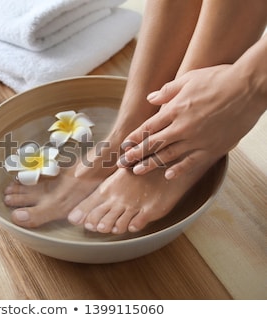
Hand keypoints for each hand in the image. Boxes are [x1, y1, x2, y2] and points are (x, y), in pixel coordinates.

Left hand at [117, 64, 265, 178]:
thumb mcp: (188, 79)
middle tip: (122, 164)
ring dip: (150, 164)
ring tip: (137, 171)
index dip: (134, 138)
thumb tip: (150, 99)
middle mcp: (181, 128)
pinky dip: (179, 170)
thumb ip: (167, 91)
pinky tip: (168, 176)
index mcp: (174, 110)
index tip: (124, 146)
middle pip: (152, 144)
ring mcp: (196, 140)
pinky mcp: (211, 148)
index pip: (147, 128)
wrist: (248, 87)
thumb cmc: (218, 79)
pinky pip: (191, 162)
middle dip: (135, 155)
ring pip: (167, 156)